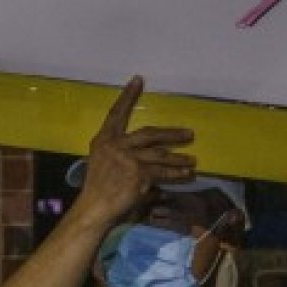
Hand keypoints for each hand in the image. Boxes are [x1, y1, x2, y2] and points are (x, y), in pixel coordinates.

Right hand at [74, 77, 195, 224]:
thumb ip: (119, 151)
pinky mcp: (138, 173)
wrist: (94, 207)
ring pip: (160, 155)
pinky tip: (186, 175)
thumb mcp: (102, 162)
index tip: (138, 79)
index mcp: (104, 139)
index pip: (116, 113)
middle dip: (171, 134)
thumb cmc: (97, 187)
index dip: (127, 96)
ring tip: (192, 161)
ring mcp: (128, 159)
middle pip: (149, 134)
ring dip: (178, 159)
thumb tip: (144, 153)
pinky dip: (175, 174)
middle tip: (189, 133)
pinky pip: (161, 172)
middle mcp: (115, 145)